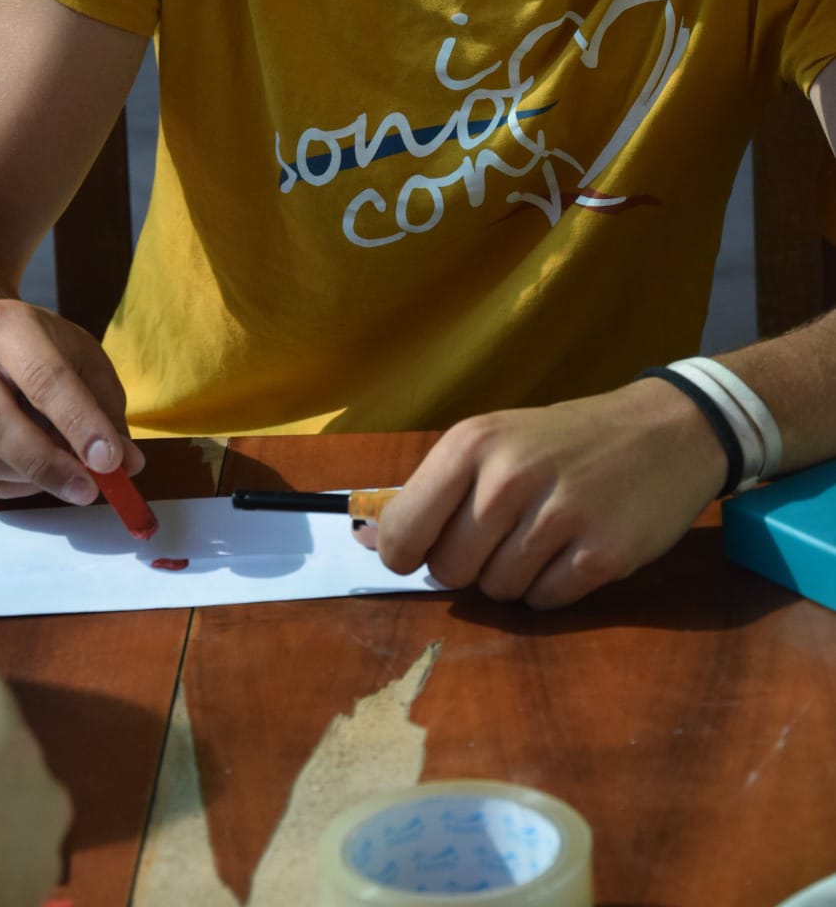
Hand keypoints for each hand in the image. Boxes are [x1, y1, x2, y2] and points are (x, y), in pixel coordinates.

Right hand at [0, 298, 143, 502]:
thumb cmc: (41, 354)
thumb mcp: (82, 362)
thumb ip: (106, 411)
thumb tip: (126, 465)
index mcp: (5, 322)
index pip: (43, 378)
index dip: (78, 423)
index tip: (110, 461)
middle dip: (48, 464)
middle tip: (89, 490)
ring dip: (28, 478)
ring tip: (64, 476)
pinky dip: (6, 487)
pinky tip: (31, 476)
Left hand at [366, 380, 727, 607]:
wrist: (664, 431)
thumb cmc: (563, 441)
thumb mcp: (495, 440)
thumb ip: (436, 490)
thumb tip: (369, 541)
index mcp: (472, 444)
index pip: (403, 529)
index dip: (405, 554)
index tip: (420, 553)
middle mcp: (509, 478)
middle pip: (450, 570)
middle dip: (468, 566)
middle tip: (501, 536)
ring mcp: (558, 517)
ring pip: (497, 592)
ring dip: (513, 578)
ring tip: (542, 537)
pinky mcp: (601, 555)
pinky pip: (545, 603)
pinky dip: (552, 589)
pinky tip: (572, 551)